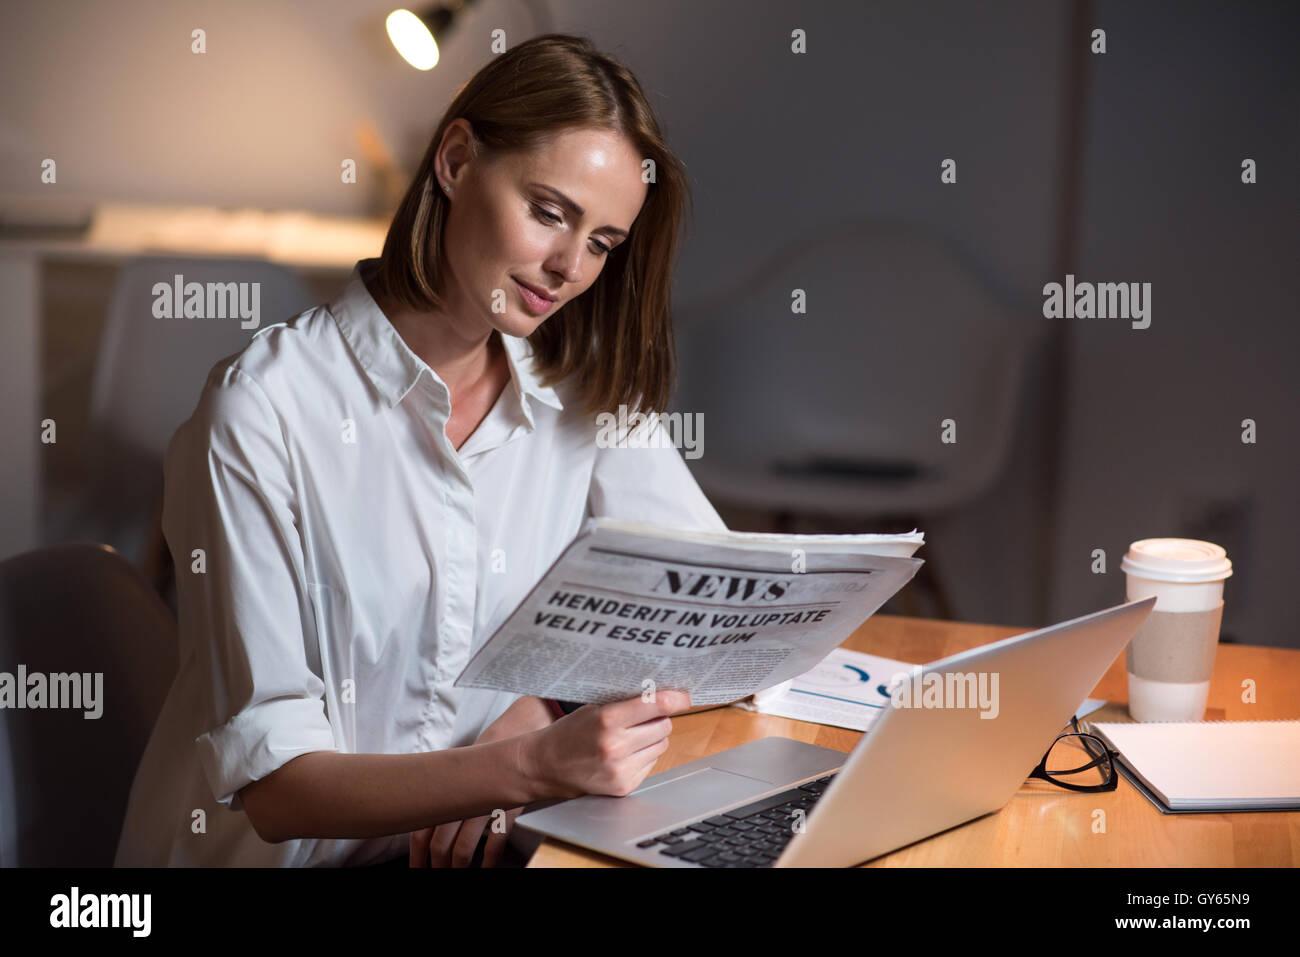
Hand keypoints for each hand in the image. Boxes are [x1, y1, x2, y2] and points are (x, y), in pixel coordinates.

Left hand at [409, 696, 554, 866]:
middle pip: (439, 842)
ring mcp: (484, 804)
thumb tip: (430, 812)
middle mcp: (462, 798)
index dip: (416, 853)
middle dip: (435, 865)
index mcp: (446, 788)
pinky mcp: (508, 807)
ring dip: (457, 866)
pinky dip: (490, 859)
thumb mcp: (462, 765)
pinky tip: (487, 868)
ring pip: (463, 846)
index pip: (421, 828)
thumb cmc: (491, 748)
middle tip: (432, 875)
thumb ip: (447, 788)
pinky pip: (495, 841)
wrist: (522, 729)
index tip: (416, 866)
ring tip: (456, 874)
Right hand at [524, 690, 692, 798]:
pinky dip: (643, 756)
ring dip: (652, 738)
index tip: (685, 696)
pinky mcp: (623, 786)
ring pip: (661, 745)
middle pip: (664, 725)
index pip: (656, 705)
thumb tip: (663, 694)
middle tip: (644, 716)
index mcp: (607, 720)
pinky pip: (652, 763)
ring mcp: (620, 770)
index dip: (676, 699)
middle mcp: (615, 746)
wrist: (545, 765)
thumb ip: (626, 702)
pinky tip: (623, 754)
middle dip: (659, 718)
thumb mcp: (594, 708)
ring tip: (629, 737)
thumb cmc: (570, 732)